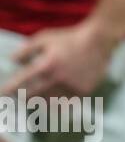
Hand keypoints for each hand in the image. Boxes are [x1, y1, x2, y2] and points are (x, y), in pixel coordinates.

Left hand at [1, 19, 118, 98]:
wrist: (99, 41)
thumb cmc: (70, 38)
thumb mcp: (45, 37)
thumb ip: (26, 50)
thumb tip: (12, 61)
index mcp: (45, 66)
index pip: (20, 83)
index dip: (9, 90)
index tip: (3, 93)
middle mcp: (56, 79)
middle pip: (32, 97)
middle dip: (23, 98)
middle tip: (20, 98)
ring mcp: (71, 87)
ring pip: (48, 102)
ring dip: (39, 102)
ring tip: (36, 101)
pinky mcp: (83, 91)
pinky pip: (66, 103)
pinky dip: (58, 103)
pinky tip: (53, 101)